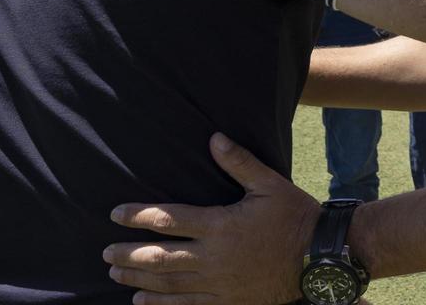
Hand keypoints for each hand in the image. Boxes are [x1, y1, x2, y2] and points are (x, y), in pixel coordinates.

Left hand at [104, 133, 319, 304]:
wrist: (320, 258)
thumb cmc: (294, 216)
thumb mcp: (269, 184)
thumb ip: (239, 162)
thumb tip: (214, 138)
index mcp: (220, 225)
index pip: (169, 220)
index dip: (139, 216)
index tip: (115, 214)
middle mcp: (213, 258)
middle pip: (160, 258)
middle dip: (129, 255)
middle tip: (105, 253)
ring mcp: (219, 284)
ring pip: (168, 284)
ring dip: (138, 279)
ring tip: (115, 274)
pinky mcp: (228, 301)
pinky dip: (161, 304)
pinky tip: (142, 302)